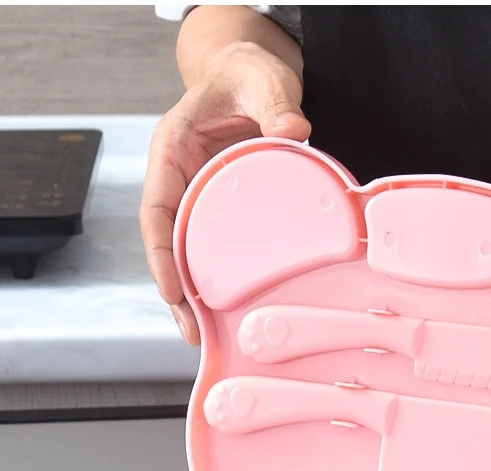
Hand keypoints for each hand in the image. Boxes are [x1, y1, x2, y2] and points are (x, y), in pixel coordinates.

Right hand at [139, 41, 310, 344]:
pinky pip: (212, 245)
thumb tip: (293, 130)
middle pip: (168, 242)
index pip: (155, 209)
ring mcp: (199, 194)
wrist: (252, 74)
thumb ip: (275, 103)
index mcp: (172, 148)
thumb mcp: (261, 80)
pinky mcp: (220, 205)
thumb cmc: (247, 74)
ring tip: (205, 334)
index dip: (160, 253)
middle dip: (175, 290)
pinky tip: (229, 308)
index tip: (171, 291)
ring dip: (194, 294)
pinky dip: (216, 278)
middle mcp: (180, 177)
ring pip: (187, 250)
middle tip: (193, 331)